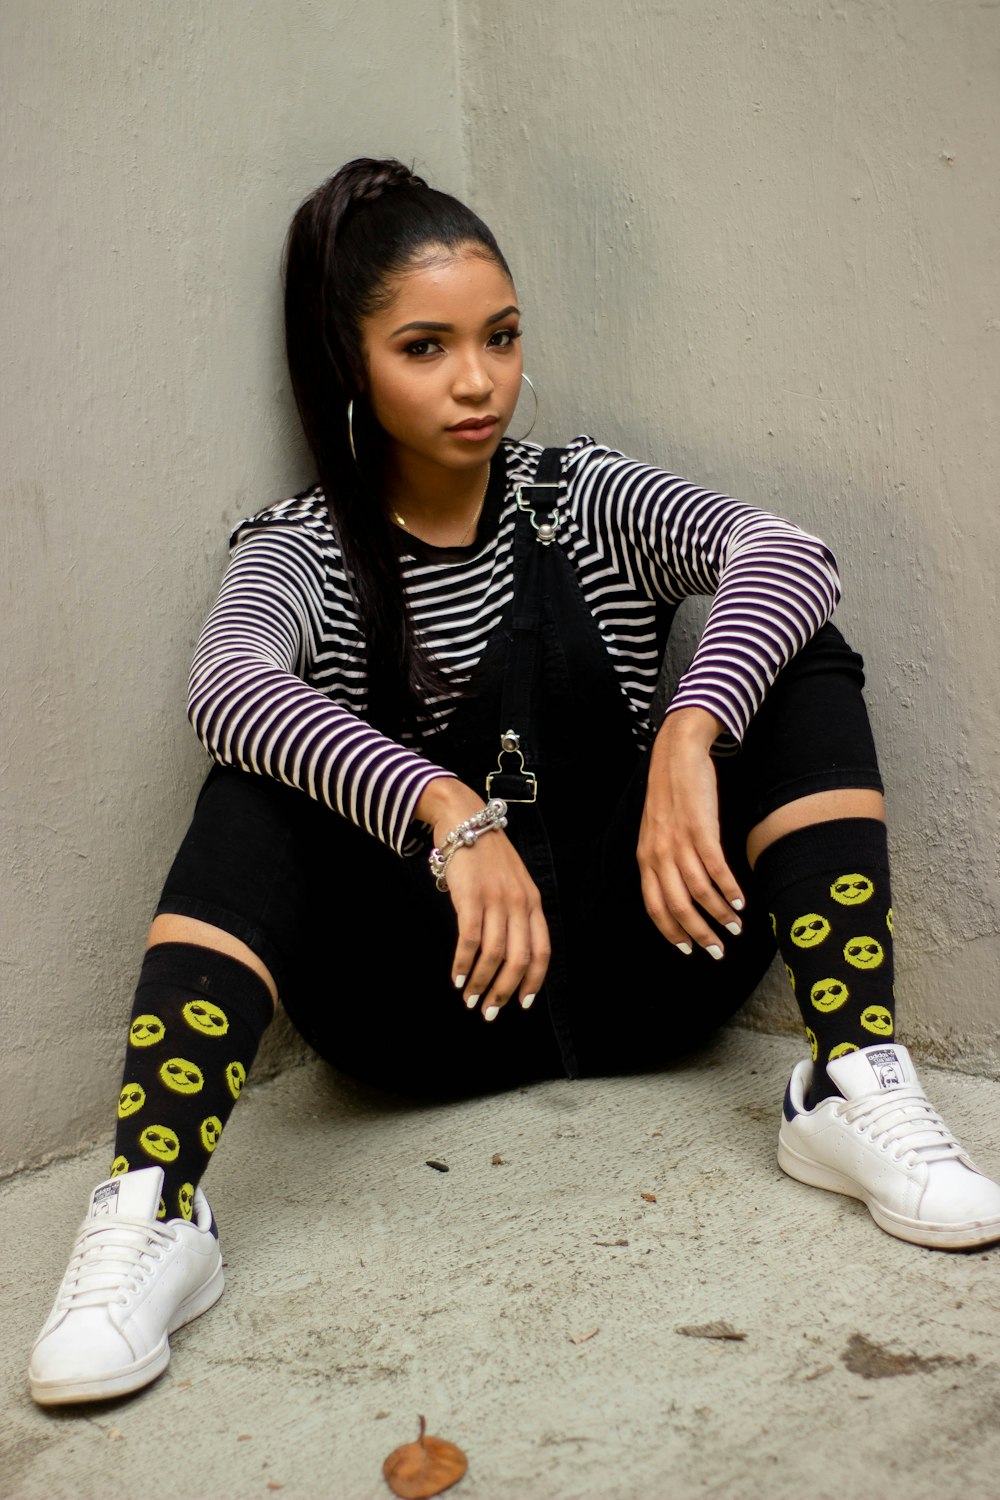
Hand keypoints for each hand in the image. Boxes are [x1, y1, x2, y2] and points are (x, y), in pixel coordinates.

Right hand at [417, 780, 550, 1018]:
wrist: (464, 820)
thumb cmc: (487, 856)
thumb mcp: (513, 883)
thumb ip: (516, 913)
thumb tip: (509, 955)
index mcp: (533, 903)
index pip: (542, 951)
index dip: (533, 981)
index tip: (522, 1004)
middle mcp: (519, 903)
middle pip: (519, 960)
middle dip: (504, 992)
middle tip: (488, 1011)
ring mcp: (496, 900)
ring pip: (494, 955)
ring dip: (481, 983)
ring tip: (468, 998)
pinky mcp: (471, 897)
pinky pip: (470, 940)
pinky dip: (462, 963)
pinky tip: (456, 976)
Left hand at [637, 708, 744, 957]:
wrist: (677, 754)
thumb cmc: (671, 795)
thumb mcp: (656, 832)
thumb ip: (662, 861)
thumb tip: (678, 891)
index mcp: (645, 858)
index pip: (654, 907)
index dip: (672, 933)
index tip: (689, 950)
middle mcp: (658, 854)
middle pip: (677, 907)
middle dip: (699, 934)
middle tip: (718, 951)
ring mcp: (679, 842)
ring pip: (699, 892)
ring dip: (719, 914)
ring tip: (736, 927)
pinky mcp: (700, 828)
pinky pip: (715, 868)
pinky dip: (729, 889)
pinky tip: (741, 900)